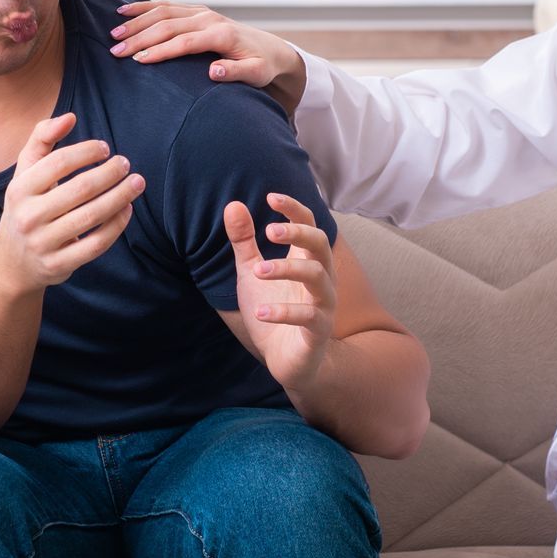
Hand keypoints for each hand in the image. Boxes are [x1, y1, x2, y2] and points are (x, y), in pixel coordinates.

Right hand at [0, 113, 144, 292]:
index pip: (57, 163)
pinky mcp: (59, 265)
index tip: (105, 148)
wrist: (12, 262)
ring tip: (137, 183)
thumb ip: (41, 139)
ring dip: (120, 197)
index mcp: (19, 189)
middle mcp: (28, 217)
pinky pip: (96, 244)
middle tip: (126, 164)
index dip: (86, 152)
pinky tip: (127, 209)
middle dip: (109, 173)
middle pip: (80, 189)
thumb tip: (70, 117)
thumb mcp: (24, 173)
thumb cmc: (26, 207)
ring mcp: (43, 243)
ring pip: (91, 216)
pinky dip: (116, 226)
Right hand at [110, 1, 307, 115]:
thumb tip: (214, 72)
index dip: (160, 51)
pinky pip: (166, 6)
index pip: (184, 42)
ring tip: (114, 33)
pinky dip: (144, 8)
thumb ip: (236, 73)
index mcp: (220, 34)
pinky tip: (123, 12)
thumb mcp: (256, 74)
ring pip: (163, 12)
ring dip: (137, 21)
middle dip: (139, 37)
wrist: (271, 49)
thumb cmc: (262, 66)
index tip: (137, 60)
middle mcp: (208, 19)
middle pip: (168, 25)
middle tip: (115, 50)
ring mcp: (201, 12)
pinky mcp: (196, 11)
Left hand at [227, 193, 335, 393]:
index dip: (294, 208)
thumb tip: (232, 205)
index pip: (310, 224)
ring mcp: (323, 304)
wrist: (285, 360)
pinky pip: (308, 317)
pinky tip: (260, 313)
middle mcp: (321, 278)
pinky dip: (283, 312)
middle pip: (321, 243)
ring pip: (317, 275)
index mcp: (306, 260)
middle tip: (268, 231)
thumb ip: (244, 242)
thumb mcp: (251, 273)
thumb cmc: (273, 309)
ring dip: (286, 269)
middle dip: (297, 232)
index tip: (270, 197)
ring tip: (257, 271)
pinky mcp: (318, 331)